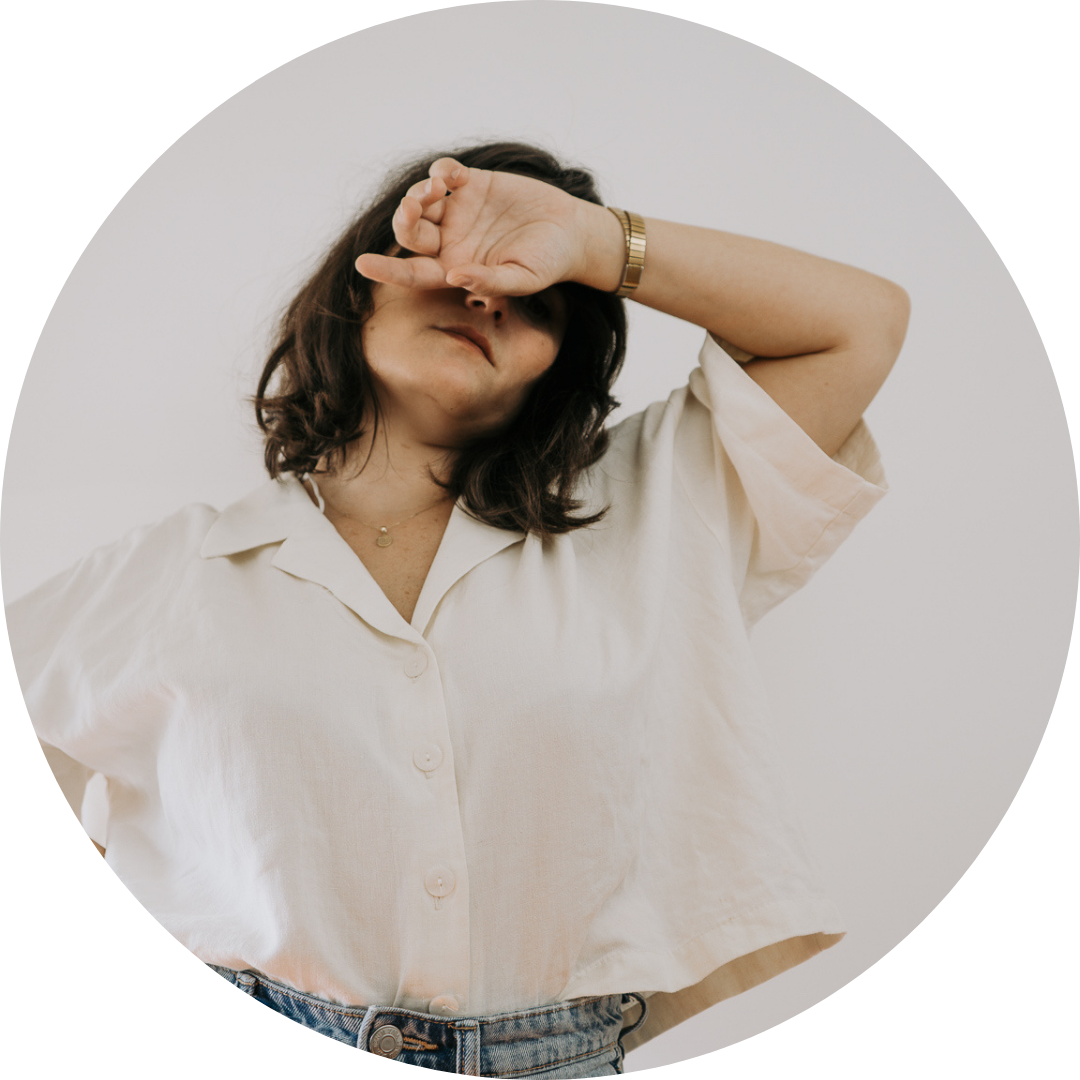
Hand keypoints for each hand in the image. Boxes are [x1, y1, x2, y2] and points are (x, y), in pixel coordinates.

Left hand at [354, 158, 590, 295]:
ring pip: (421, 202)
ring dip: (419, 193)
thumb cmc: (547, 264)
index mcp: (455, 270)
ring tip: (436, 189)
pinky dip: (441, 170)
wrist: (570, 232)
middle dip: (405, 219)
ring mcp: (458, 212)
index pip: (413, 273)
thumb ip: (489, 281)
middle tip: (414, 208)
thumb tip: (455, 276)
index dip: (387, 271)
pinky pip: (444, 173)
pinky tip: (453, 176)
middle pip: (410, 233)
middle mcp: (450, 242)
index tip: (363, 264)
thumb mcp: (522, 280)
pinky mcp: (472, 185)